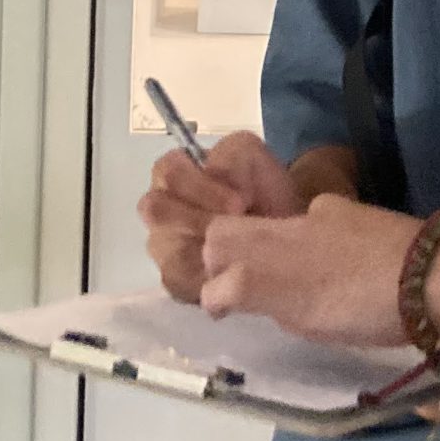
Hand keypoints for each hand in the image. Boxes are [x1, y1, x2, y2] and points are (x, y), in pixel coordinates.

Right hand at [139, 133, 304, 302]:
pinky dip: (206, 280)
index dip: (202, 187)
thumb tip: (218, 177)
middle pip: (156, 211)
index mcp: (173, 173)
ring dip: (206, 253)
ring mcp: (163, 246)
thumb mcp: (252, 157)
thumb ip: (232, 156)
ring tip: (240, 252)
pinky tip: (231, 274)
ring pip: (167, 251)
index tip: (241, 201)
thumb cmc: (259, 188)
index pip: (169, 173)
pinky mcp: (174, 280)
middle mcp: (159, 209)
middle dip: (200, 219)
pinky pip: (177, 284)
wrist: (282, 227)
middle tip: (237, 227)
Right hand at [197, 193, 422, 345]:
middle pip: (225, 233)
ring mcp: (315, 215)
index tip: (223, 309)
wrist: (435, 274)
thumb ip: (276, 306)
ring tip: (291, 275)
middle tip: (240, 283)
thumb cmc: (373, 313)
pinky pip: (309, 220)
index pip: (218, 279)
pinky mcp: (344, 208)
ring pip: (266, 224)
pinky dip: (307, 239)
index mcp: (271, 272)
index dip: (213, 294)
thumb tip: (253, 295)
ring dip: (263, 245)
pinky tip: (338, 260)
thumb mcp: (313, 325)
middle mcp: (282, 234)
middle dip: (220, 257)